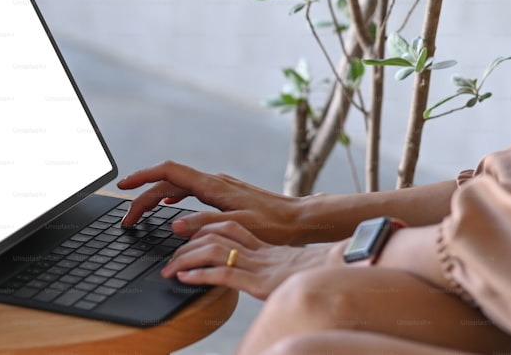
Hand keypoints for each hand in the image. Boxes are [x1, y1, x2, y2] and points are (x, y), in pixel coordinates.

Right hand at [117, 161, 305, 244]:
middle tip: (128, 219)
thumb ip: (204, 224)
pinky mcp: (225, 193)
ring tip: (141, 214)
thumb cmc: (274, 225)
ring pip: (178, 186)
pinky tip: (170, 206)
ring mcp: (219, 186)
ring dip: (156, 198)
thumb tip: (173, 224)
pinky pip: (190, 191)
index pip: (168, 173)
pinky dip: (172, 197)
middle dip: (143, 197)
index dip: (143, 177)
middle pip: (168, 182)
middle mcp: (213, 181)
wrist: (300, 219)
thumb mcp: (238, 226)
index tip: (124, 187)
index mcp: (212, 186)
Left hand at [160, 220, 340, 299]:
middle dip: (186, 245)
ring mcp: (258, 265)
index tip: (186, 237)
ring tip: (169, 269)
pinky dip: (199, 276)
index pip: (226, 228)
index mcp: (264, 245)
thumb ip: (272, 265)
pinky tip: (184, 280)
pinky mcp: (259, 282)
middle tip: (168, 257)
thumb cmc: (319, 276)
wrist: (342, 276)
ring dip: (185, 260)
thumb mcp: (289, 268)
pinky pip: (223, 275)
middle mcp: (258, 251)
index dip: (202, 230)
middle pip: (214, 235)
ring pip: (213, 252)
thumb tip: (265, 271)